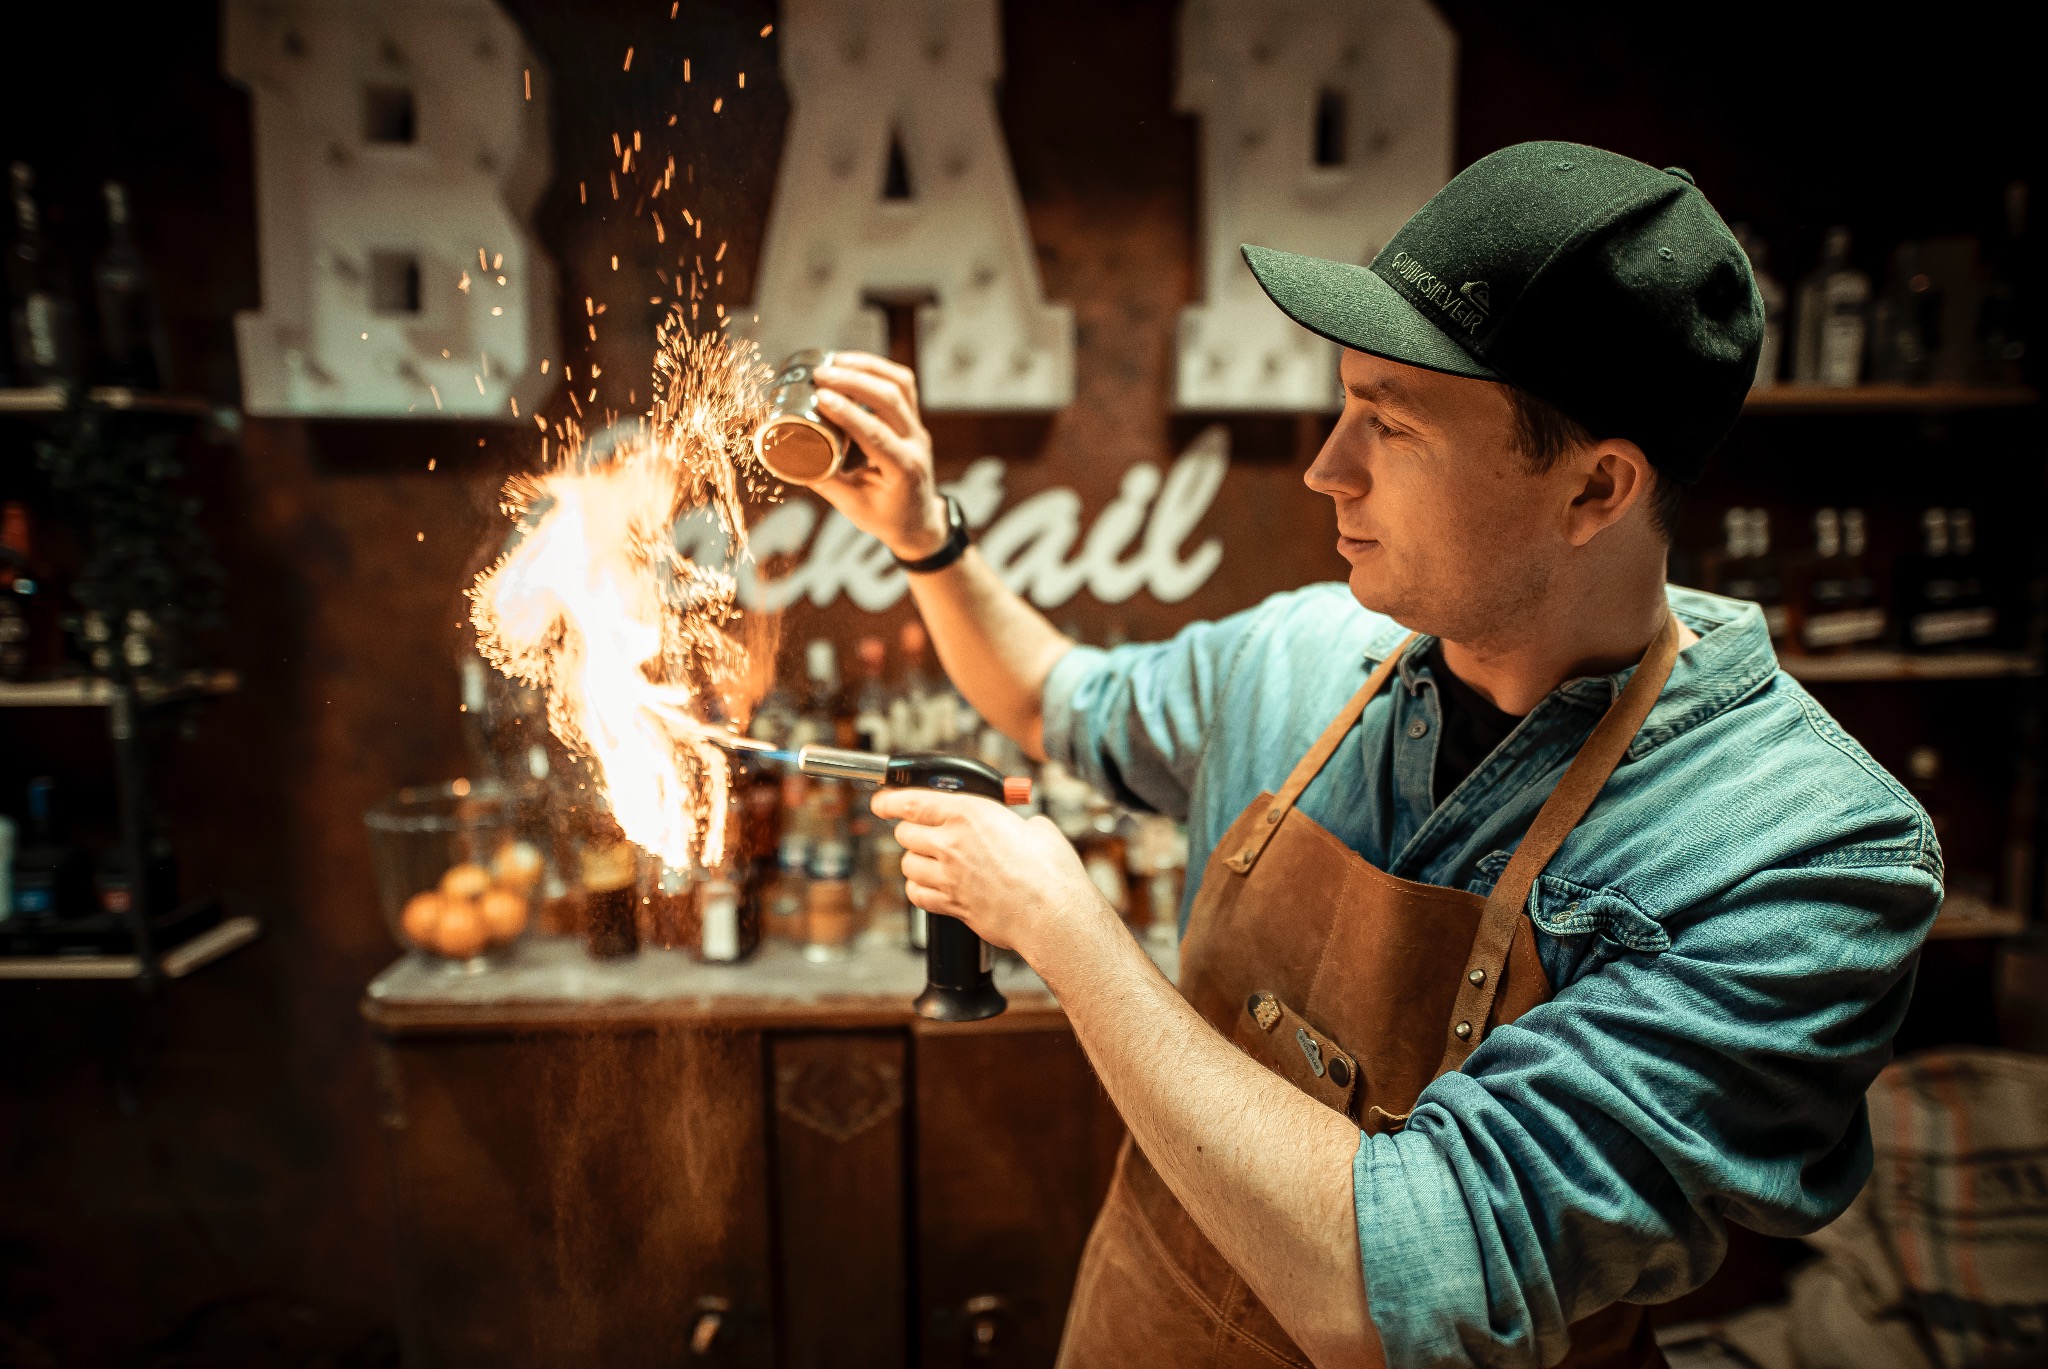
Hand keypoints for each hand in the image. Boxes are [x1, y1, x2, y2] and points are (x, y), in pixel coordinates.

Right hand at [808, 352, 950, 560]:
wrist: (918, 521)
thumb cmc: (885, 517)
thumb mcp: (852, 506)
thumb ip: (823, 479)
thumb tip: (787, 454)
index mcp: (904, 470)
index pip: (877, 434)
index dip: (848, 412)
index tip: (821, 396)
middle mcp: (916, 444)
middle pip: (892, 400)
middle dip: (855, 381)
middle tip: (820, 374)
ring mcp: (918, 428)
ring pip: (901, 385)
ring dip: (867, 368)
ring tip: (833, 362)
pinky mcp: (914, 419)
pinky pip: (902, 385)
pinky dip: (877, 370)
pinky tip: (851, 365)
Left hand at [872, 789, 1114, 963]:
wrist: (1053, 916)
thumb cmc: (1051, 873)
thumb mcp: (1037, 828)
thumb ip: (1015, 822)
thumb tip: (1017, 825)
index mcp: (969, 813)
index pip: (910, 801)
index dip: (889, 799)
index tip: (882, 801)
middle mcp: (951, 843)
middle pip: (904, 833)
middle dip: (911, 830)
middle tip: (924, 831)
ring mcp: (948, 877)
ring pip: (906, 864)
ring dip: (915, 860)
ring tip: (933, 860)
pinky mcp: (951, 905)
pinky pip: (917, 894)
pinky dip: (920, 889)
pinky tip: (933, 885)